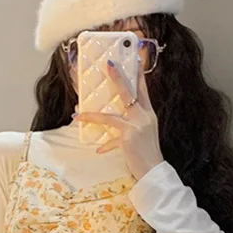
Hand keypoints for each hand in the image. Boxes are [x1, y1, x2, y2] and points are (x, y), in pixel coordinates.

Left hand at [74, 61, 163, 180]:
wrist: (154, 171)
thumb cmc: (148, 155)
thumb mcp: (143, 136)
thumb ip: (132, 126)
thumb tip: (115, 123)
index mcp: (149, 114)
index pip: (143, 90)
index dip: (138, 76)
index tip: (134, 61)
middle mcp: (144, 116)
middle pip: (129, 92)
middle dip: (118, 77)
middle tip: (109, 64)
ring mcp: (136, 125)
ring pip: (111, 115)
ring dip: (92, 115)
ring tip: (79, 114)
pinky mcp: (128, 136)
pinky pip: (109, 138)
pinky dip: (104, 145)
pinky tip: (99, 150)